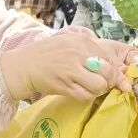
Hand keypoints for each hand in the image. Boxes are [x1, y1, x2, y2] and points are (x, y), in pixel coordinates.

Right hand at [0, 28, 137, 102]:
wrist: (23, 66)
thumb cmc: (47, 54)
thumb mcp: (68, 42)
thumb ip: (89, 49)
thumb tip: (113, 65)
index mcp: (81, 41)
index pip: (109, 57)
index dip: (114, 69)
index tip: (111, 75)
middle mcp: (78, 54)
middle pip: (109, 72)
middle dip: (109, 81)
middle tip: (102, 82)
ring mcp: (71, 70)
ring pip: (99, 86)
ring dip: (98, 90)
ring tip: (89, 86)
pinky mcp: (64, 86)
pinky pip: (86, 96)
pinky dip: (86, 96)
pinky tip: (78, 90)